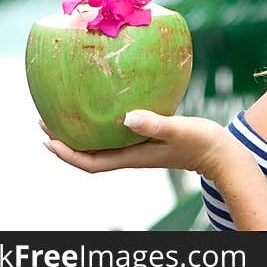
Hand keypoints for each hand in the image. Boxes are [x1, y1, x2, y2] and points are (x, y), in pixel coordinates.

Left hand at [40, 110, 233, 178]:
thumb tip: (126, 117)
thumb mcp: (178, 130)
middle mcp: (131, 154)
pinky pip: (117, 133)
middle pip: (89, 154)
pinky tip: (105, 102)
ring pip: (101, 143)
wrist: (220, 152)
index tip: (48, 140)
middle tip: (45, 118)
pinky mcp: (148, 137)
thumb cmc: (201, 142)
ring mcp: (139, 147)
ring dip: (81, 131)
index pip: (91, 163)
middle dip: (65, 140)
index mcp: (133, 157)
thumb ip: (154, 123)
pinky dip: (103, 121)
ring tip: (66, 110)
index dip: (67, 155)